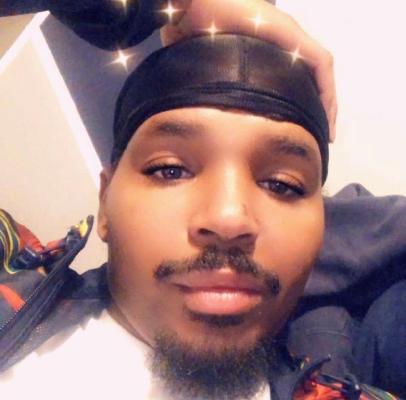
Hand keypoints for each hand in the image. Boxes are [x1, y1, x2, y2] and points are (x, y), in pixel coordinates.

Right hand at [160, 0, 336, 141]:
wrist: (203, 1)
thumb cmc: (204, 21)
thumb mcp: (206, 56)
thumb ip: (207, 71)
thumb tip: (193, 83)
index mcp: (270, 48)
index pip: (293, 79)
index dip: (300, 103)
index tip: (300, 127)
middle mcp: (284, 42)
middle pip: (311, 79)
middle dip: (317, 107)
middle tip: (320, 133)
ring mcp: (291, 36)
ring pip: (321, 75)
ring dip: (326, 104)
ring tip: (326, 130)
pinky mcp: (294, 36)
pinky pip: (321, 65)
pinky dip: (326, 90)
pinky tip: (325, 113)